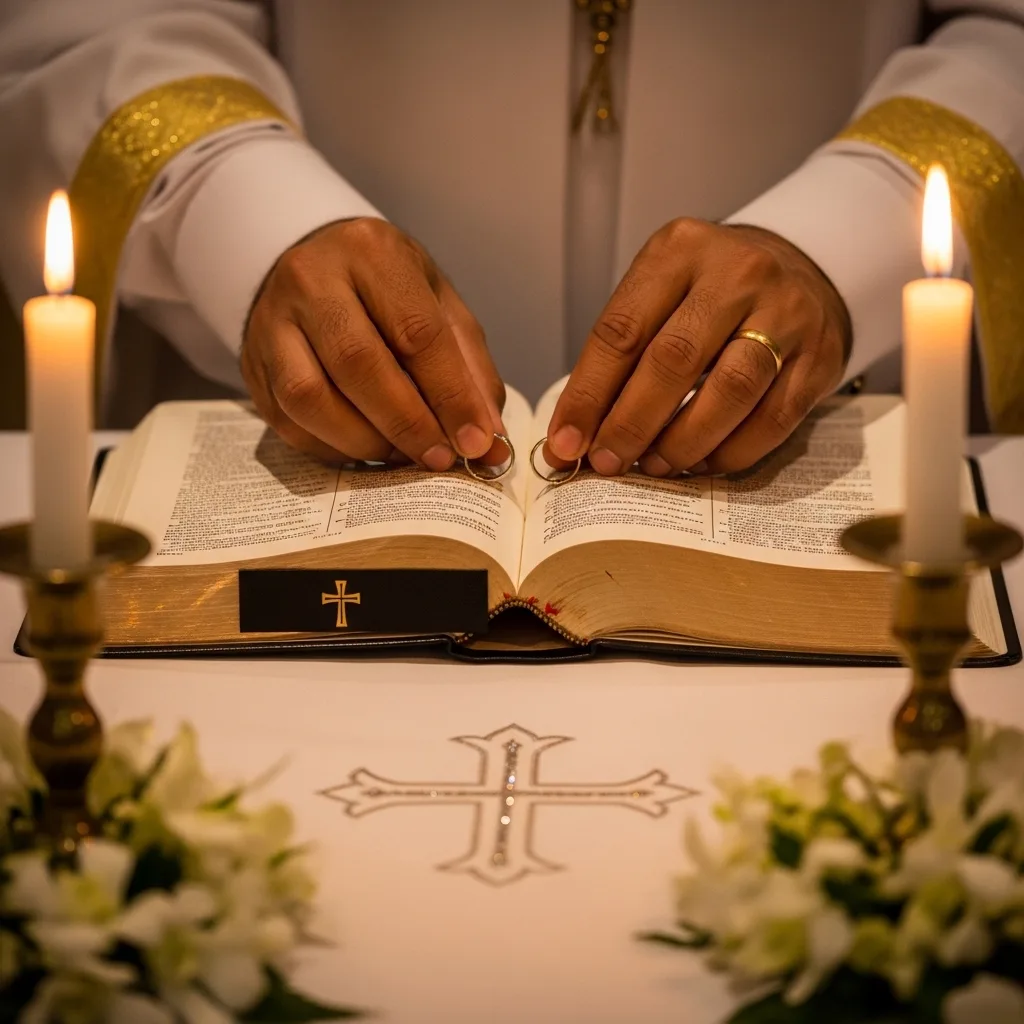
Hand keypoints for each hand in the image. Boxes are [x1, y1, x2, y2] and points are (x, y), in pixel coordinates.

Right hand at [242, 218, 505, 468]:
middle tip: (440, 458)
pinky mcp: (253, 366)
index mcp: (371, 253)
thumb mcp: (437, 304)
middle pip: (358, 364)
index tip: (476, 442)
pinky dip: (335, 449)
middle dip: (408, 424)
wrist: (307, 267)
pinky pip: (290, 422)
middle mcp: (311, 280)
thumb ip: (469, 369)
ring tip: (403, 455)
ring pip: (311, 398)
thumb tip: (487, 440)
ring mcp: (271, 323)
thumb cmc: (385, 288)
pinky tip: (367, 449)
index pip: (416, 332)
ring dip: (367, 441)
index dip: (450, 395)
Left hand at [546, 219, 850, 475]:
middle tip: (607, 462)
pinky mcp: (821, 355)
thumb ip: (622, 355)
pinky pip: (773, 419)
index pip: (622, 330)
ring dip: (682, 441)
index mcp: (679, 251)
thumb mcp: (661, 294)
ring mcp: (787, 312)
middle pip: (674, 360)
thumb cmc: (710, 294)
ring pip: (730, 390)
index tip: (565, 443)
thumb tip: (576, 436)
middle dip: (631, 423)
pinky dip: (731, 452)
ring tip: (654, 466)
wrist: (803, 270)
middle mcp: (737, 273)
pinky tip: (703, 464)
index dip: (588, 395)